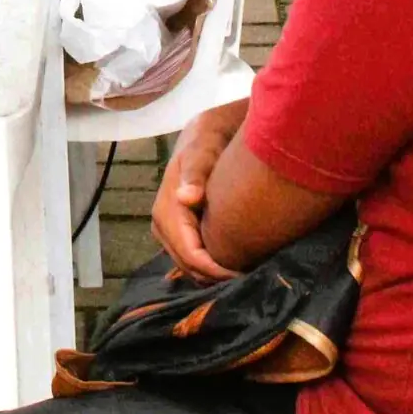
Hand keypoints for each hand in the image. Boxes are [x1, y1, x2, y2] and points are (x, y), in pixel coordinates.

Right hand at [151, 101, 248, 281]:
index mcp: (166, 210)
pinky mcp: (177, 232)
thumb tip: (186, 197)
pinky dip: (209, 267)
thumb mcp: (203, 151)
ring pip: (189, 267)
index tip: (243, 274)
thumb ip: (196, 173)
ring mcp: (167, 230)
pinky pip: (191, 258)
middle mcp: (161, 224)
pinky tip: (232, 264)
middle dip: (216, 277)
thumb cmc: (207, 144)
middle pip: (188, 266)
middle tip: (251, 277)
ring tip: (244, 273)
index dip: (215, 270)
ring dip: (213, 275)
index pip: (190, 254)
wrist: (203, 136)